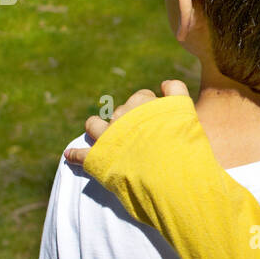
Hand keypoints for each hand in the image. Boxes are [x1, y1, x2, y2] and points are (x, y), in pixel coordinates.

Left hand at [65, 79, 189, 166]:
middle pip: (125, 108)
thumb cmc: (184, 149)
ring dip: (98, 127)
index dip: (156, 102)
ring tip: (103, 136)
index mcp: (147, 104)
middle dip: (131, 117)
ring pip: (95, 123)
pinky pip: (80, 155)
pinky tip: (70, 156)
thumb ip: (177, 96)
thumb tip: (165, 84)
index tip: (162, 112)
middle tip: (142, 136)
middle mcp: (126, 114)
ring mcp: (109, 135)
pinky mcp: (97, 157)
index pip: (148, 95)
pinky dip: (75, 156)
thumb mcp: (188, 116)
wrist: (168, 174)